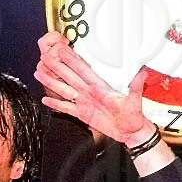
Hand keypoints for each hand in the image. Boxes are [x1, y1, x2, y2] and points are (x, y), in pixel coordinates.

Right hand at [35, 32, 152, 145]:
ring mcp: (84, 102)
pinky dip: (56, 104)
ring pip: (64, 89)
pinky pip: (66, 108)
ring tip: (39, 72)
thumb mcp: (136, 100)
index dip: (72, 60)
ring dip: (51, 81)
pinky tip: (45, 100)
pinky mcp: (82, 114)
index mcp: (100, 86)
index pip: (83, 69)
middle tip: (44, 56)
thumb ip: (136, 86)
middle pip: (69, 76)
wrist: (131, 132)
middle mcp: (89, 92)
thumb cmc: (134, 116)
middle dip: (56, 66)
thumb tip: (142, 72)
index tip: (62, 50)